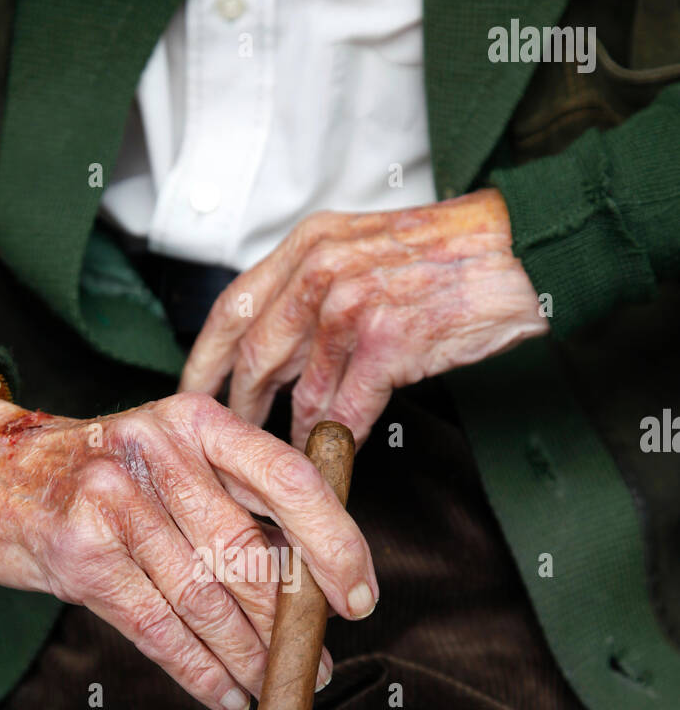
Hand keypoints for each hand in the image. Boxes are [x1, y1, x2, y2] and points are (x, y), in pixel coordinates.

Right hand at [0, 393, 377, 709]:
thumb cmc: (94, 475)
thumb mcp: (166, 457)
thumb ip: (231, 500)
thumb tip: (310, 580)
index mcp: (195, 420)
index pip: (288, 479)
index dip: (335, 542)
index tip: (359, 597)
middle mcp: (156, 451)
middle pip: (247, 554)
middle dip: (290, 623)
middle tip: (316, 663)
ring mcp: (112, 502)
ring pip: (205, 600)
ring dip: (249, 658)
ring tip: (275, 688)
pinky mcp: (79, 555)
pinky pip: (157, 629)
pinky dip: (200, 672)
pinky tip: (226, 694)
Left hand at [180, 187, 548, 448]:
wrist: (519, 250)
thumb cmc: (450, 256)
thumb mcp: (366, 247)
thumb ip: (318, 284)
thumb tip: (279, 344)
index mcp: (310, 244)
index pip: (233, 306)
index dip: (204, 359)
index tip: (189, 394)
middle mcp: (322, 269)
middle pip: (254, 356)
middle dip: (238, 411)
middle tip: (229, 448)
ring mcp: (352, 304)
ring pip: (300, 393)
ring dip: (290, 438)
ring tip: (285, 465)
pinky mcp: (387, 341)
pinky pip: (345, 410)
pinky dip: (338, 441)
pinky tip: (337, 456)